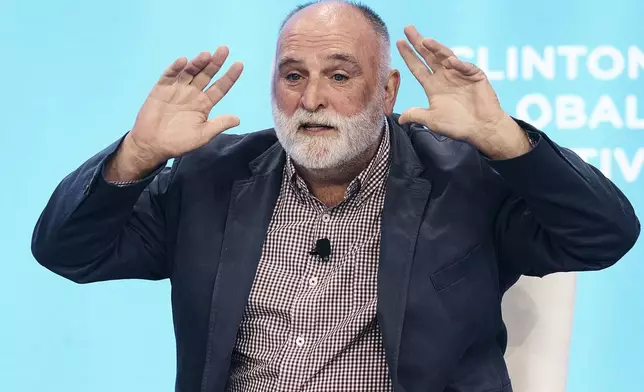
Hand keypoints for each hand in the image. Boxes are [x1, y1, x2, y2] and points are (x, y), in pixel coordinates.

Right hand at [106, 46, 242, 180]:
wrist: (152, 145)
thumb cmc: (178, 142)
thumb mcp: (202, 135)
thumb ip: (218, 125)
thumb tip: (238, 119)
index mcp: (204, 104)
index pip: (220, 88)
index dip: (229, 77)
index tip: (239, 64)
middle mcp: (192, 94)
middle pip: (206, 75)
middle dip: (215, 63)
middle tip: (224, 49)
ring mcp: (177, 89)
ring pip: (190, 72)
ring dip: (197, 63)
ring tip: (206, 55)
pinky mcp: (161, 89)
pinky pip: (169, 75)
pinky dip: (176, 68)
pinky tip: (183, 61)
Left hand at [396, 26, 530, 158]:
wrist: (482, 129)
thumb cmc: (458, 125)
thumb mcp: (432, 120)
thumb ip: (416, 115)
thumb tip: (400, 119)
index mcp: (433, 86)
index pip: (418, 67)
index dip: (408, 56)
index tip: (399, 42)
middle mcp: (445, 77)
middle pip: (429, 56)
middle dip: (418, 43)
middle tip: (408, 29)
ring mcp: (460, 74)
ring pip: (446, 57)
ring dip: (436, 48)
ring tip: (425, 41)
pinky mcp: (475, 75)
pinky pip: (465, 67)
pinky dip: (458, 64)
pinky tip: (450, 61)